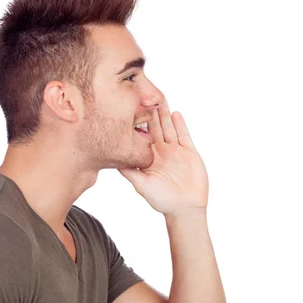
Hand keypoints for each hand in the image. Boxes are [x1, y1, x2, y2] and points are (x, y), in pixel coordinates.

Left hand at [118, 100, 207, 216]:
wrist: (185, 208)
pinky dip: (180, 124)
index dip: (136, 123)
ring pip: (169, 128)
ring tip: (160, 99)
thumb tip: (113, 160)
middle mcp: (161, 151)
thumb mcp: (141, 185)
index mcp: (149, 157)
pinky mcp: (189, 152)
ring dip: (164, 114)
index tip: (128, 108)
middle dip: (150, 112)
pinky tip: (175, 113)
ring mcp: (176, 150)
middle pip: (155, 127)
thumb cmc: (162, 200)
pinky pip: (184, 135)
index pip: (142, 136)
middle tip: (144, 95)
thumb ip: (130, 172)